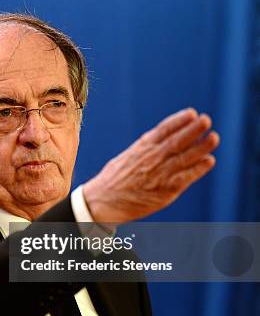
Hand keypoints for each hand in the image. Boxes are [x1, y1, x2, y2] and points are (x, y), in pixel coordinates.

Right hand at [83, 108, 219, 222]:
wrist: (102, 202)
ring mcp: (159, 174)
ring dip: (201, 147)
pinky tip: (209, 161)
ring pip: (185, 157)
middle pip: (176, 141)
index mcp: (141, 148)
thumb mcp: (126, 158)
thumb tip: (160, 140)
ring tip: (213, 138)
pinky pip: (185, 177)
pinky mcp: (165, 191)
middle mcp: (151, 158)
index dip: (179, 121)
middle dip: (193, 130)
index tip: (192, 113)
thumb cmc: (113, 181)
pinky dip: (198, 169)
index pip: (163, 130)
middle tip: (206, 120)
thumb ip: (145, 150)